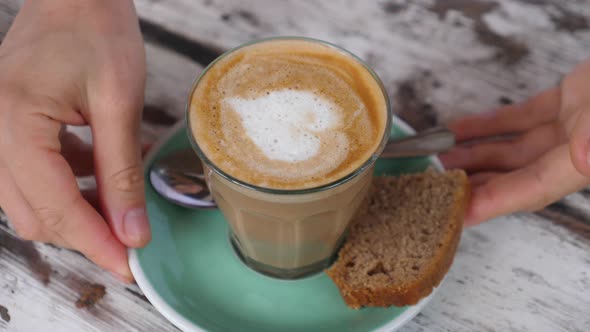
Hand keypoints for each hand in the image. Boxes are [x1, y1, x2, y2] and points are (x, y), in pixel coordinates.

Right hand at [0, 0, 148, 280]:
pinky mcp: (8, 130)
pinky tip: (101, 176)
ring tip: (121, 206)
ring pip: (31, 203)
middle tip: (131, 239)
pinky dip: (68, 188)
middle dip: (86, 233)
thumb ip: (122, 172)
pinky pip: (32, 178)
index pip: (55, 207)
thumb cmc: (96, 31)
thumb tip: (132, 230)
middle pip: (35, 215)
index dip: (96, 242)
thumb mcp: (118, 103)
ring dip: (77, 213)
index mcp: (13, 125)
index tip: (129, 265)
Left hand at [440, 58, 589, 225]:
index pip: (534, 189)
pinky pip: (521, 117)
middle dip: (477, 182)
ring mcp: (573, 126)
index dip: (496, 202)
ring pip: (514, 147)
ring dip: (476, 153)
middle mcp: (580, 150)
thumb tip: (584, 157)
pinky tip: (461, 129)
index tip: (461, 213)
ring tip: (440, 160)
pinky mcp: (569, 102)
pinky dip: (491, 123)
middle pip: (517, 175)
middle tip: (438, 188)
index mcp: (589, 163)